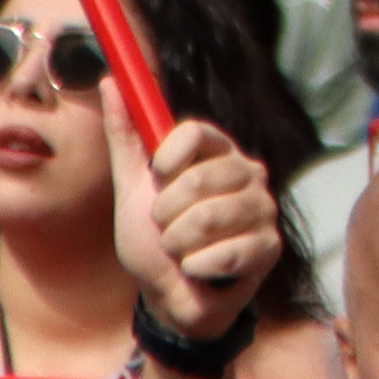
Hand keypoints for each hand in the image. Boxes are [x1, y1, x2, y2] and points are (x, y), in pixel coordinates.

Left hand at [111, 115, 280, 341]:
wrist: (168, 296)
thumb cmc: (152, 238)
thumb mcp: (132, 186)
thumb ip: (125, 135)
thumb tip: (108, 82)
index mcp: (217, 152)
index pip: (199, 131)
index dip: (170, 154)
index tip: (157, 175)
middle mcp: (247, 173)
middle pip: (200, 177)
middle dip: (167, 213)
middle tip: (166, 228)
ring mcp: (263, 209)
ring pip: (210, 217)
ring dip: (179, 244)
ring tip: (181, 250)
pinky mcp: (270, 246)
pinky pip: (225, 252)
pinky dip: (197, 267)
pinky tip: (198, 269)